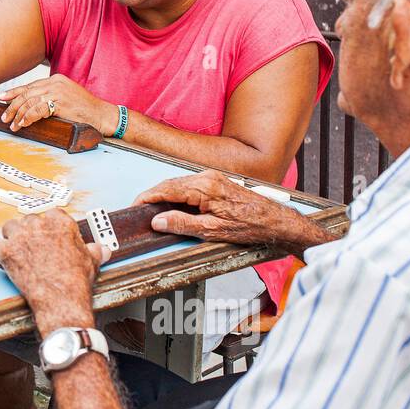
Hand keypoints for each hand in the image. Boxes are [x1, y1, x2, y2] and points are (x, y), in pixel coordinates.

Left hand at [0, 73, 117, 133]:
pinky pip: (37, 110)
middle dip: (13, 105)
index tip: (3, 97)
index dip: (14, 92)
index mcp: (56, 80)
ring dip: (18, 114)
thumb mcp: (66, 98)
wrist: (102, 115)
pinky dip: (27, 117)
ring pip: (30, 102)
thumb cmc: (85, 110)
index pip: (30, 85)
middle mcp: (55, 83)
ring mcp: (58, 92)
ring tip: (13, 124)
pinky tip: (23, 124)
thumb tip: (32, 106)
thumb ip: (51, 97)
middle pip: (27, 93)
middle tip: (5, 116)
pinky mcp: (60, 103)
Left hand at [0, 211, 107, 335]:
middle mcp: (38, 224)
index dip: (49, 227)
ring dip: (11, 238)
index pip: (52, 215)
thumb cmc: (77, 281)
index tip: (50, 237)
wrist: (62, 300)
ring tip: (17, 251)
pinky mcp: (6, 252)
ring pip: (9, 228)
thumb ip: (94, 251)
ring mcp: (20, 237)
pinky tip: (0, 260)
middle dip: (30, 232)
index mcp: (60, 222)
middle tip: (33, 248)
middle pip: (29, 220)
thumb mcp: (92, 262)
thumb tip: (102, 249)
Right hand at [135, 170, 310, 249]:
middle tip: (141, 212)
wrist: (274, 221)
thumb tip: (158, 221)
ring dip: (165, 196)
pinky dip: (177, 195)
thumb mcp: (212, 231)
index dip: (147, 198)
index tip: (136, 206)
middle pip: (170, 184)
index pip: (166, 189)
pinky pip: (189, 186)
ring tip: (155, 212)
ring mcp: (211, 178)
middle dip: (153, 197)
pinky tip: (174, 206)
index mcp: (204, 187)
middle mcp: (206, 177)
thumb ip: (182, 224)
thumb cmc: (249, 226)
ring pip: (179, 185)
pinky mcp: (215, 182)